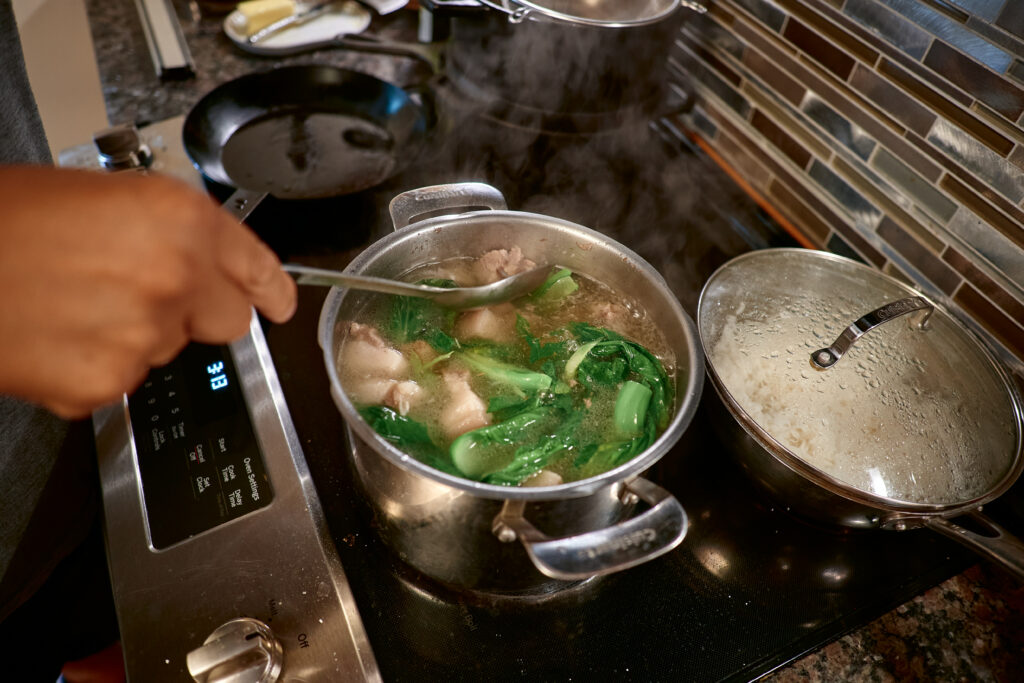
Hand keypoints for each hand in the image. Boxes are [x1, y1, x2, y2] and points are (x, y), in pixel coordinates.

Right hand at [0, 165, 296, 417]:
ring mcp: (143, 336)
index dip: (271, 286)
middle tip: (143, 294)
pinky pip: (123, 379)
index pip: (254, 264)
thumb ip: (168, 230)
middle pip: (227, 320)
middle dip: (197, 311)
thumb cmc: (3, 220)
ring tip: (75, 303)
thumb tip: (200, 258)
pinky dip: (97, 364)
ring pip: (170, 349)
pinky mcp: (105, 383)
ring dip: (138, 333)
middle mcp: (173, 278)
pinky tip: (57, 334)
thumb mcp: (99, 196)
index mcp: (177, 219)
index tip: (281, 302)